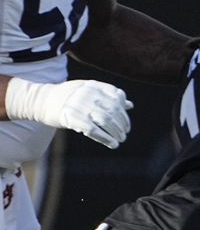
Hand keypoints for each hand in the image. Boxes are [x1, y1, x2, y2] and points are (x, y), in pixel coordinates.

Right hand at [4, 78, 131, 148]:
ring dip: (117, 133)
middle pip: (114, 110)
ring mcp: (80, 105)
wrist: (40, 100)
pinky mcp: (73, 118)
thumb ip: (108, 97)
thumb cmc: (67, 96)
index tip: (126, 123)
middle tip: (124, 134)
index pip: (117, 96)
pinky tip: (113, 144)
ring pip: (107, 121)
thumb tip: (130, 105)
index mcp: (93, 85)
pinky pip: (95, 130)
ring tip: (120, 140)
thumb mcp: (88, 91)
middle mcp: (88, 94)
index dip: (123, 112)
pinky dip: (106, 139)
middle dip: (122, 124)